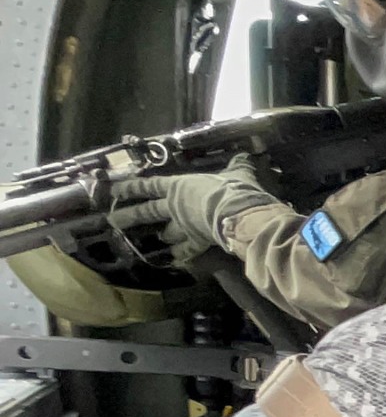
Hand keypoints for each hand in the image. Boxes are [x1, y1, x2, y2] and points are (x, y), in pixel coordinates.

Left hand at [105, 162, 281, 259]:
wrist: (237, 212)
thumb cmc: (232, 189)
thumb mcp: (237, 173)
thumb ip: (237, 166)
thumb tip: (244, 155)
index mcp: (179, 187)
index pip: (149, 186)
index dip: (130, 187)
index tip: (113, 190)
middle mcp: (175, 207)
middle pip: (147, 211)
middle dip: (129, 216)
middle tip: (111, 220)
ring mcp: (184, 226)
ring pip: (163, 233)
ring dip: (152, 237)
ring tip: (137, 243)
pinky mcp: (197, 242)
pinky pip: (184, 251)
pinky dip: (177, 255)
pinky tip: (170, 260)